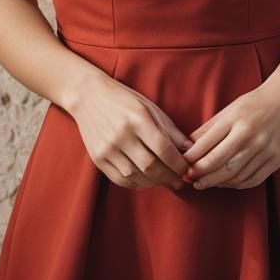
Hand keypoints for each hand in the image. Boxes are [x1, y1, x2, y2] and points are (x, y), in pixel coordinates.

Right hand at [69, 74, 193, 190]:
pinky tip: (146, 180)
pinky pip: (120, 179)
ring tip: (165, 180)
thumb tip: (190, 148)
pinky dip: (136, 183)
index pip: (163, 148)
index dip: (178, 164)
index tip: (187, 170)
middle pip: (150, 166)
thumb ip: (169, 129)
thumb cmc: (124, 99)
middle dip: (169, 177)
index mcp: (138, 118)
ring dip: (154, 182)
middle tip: (180, 181)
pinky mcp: (97, 158)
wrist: (88, 96)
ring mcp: (108, 148)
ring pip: (136, 176)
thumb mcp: (149, 106)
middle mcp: (122, 134)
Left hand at [180, 78, 279, 189]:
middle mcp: (250, 135)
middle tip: (190, 180)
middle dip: (201, 175)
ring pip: (235, 175)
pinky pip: (252, 179)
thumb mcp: (229, 109)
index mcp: (235, 120)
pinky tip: (226, 182)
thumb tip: (188, 147)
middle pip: (219, 164)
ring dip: (217, 182)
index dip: (191, 160)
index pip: (207, 146)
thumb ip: (209, 128)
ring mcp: (265, 149)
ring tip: (205, 182)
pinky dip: (236, 184)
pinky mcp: (276, 159)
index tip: (182, 166)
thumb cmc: (255, 103)